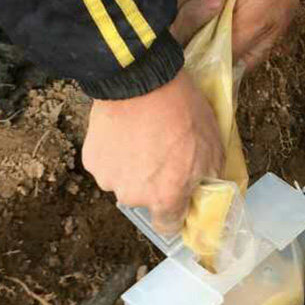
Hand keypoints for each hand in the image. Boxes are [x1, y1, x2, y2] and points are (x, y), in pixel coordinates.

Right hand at [83, 71, 224, 234]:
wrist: (141, 79)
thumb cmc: (181, 112)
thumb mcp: (213, 148)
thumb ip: (210, 181)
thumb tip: (207, 196)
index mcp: (165, 198)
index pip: (168, 226)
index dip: (176, 211)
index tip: (179, 197)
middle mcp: (134, 196)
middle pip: (145, 200)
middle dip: (154, 184)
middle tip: (162, 154)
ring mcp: (109, 178)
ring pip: (123, 182)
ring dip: (132, 168)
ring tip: (142, 139)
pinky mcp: (91, 160)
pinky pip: (107, 164)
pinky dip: (114, 154)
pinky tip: (124, 132)